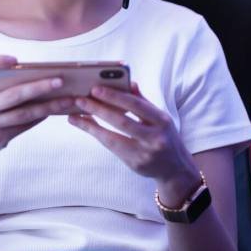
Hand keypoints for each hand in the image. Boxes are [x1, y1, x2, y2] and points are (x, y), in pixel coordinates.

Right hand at [0, 54, 75, 161]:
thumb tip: (37, 76)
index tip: (15, 59)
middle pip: (12, 95)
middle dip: (39, 87)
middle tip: (59, 81)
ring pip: (24, 113)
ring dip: (48, 106)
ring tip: (67, 99)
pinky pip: (25, 125)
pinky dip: (41, 116)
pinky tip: (55, 109)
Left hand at [67, 81, 198, 187]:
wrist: (176, 168)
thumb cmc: (164, 136)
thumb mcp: (159, 118)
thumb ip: (143, 102)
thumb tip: (129, 82)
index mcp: (162, 121)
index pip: (136, 105)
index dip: (115, 97)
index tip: (96, 88)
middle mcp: (156, 137)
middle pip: (123, 122)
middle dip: (99, 109)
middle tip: (80, 100)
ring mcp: (145, 153)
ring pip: (114, 137)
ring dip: (92, 125)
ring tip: (74, 114)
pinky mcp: (135, 164)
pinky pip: (112, 148)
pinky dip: (97, 135)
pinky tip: (85, 126)